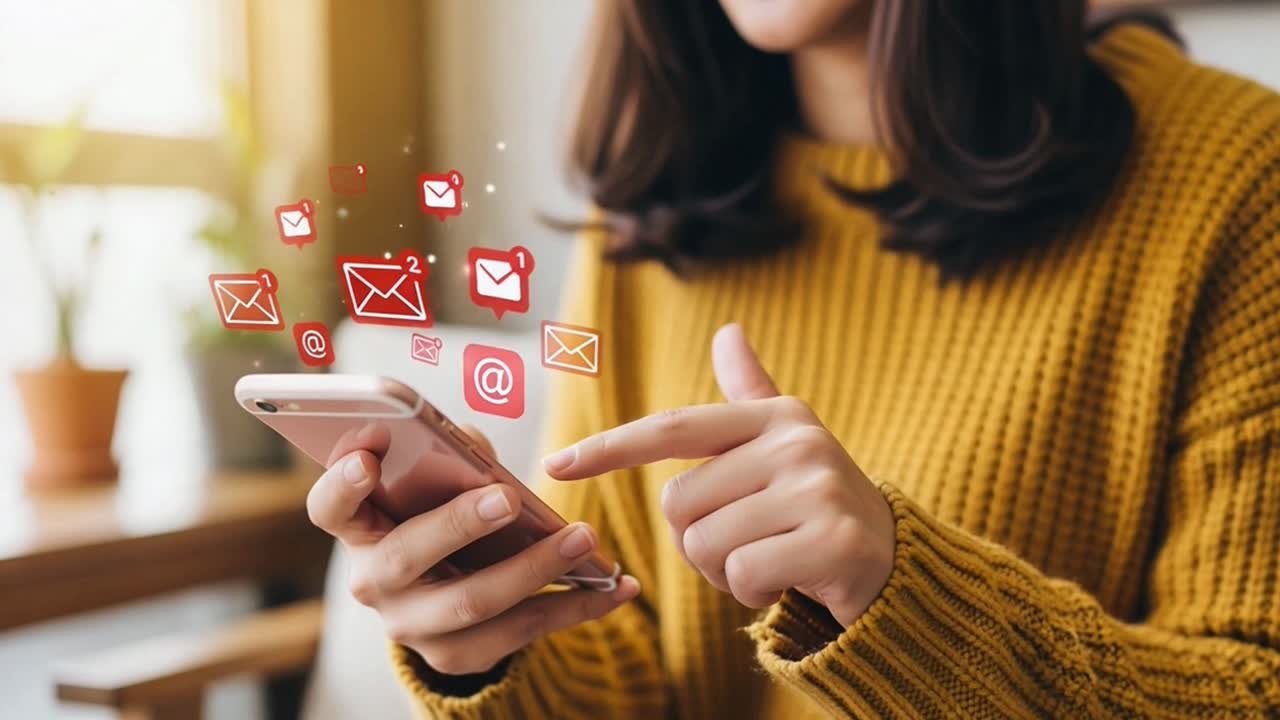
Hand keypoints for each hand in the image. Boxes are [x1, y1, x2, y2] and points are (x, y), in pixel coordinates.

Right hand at [306, 426, 640, 675]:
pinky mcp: (457, 656)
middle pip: (408, 557)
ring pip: (473, 603)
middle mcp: (374, 582)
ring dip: (535, 570)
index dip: (343, 483)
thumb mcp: (434, 478)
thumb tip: (478, 454)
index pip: (330, 507)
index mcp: (359, 528)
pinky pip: (519, 634)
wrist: (443, 590)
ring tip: (584, 539)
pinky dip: (575, 608)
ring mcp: (413, 626)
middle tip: (507, 499)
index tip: (369, 457)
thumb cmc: (439, 509)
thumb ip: (449, 454)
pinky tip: (617, 587)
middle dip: (459, 525)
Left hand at [543, 324, 894, 626]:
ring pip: (706, 545)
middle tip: (748, 544)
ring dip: (724, 572)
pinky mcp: (832, 540)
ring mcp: (817, 488)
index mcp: (774, 416)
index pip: (674, 428)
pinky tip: (788, 583)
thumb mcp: (785, 445)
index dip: (611, 446)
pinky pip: (742, 577)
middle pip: (681, 504)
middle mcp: (796, 441)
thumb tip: (728, 330)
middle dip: (698, 541)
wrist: (894, 563)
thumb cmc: (818, 505)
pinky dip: (752, 595)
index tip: (555, 464)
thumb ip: (751, 392)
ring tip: (771, 561)